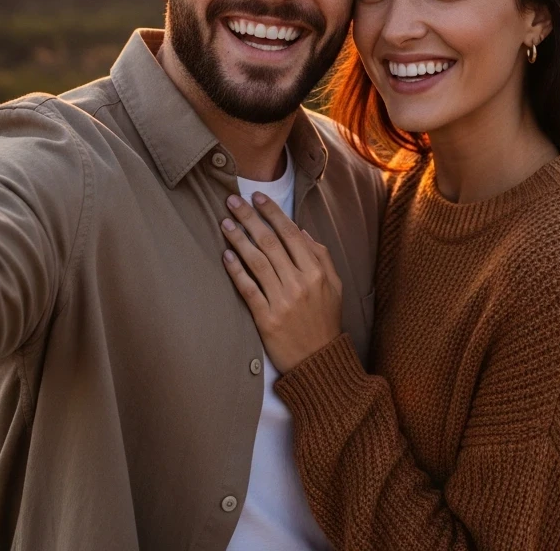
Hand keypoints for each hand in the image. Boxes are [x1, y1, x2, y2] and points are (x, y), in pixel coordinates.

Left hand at [220, 191, 342, 373]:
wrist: (320, 361)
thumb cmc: (326, 320)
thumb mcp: (334, 285)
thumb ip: (321, 256)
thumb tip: (301, 230)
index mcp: (316, 272)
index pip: (290, 233)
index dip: (272, 212)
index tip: (257, 197)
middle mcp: (299, 283)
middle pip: (269, 242)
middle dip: (249, 218)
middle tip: (233, 200)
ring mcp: (282, 301)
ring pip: (256, 262)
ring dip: (238, 239)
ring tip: (225, 222)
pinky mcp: (266, 319)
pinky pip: (248, 289)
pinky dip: (236, 270)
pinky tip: (226, 255)